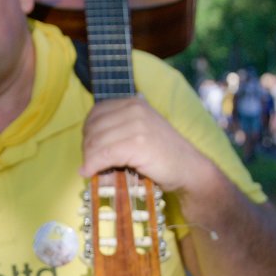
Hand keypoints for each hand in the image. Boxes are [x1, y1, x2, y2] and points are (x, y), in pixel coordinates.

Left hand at [80, 96, 211, 193]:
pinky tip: (91, 173)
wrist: (189, 169)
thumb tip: (87, 145)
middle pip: (93, 128)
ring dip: (89, 160)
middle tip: (90, 164)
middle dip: (87, 148)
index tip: (89, 149)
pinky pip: (104, 154)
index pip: (96, 113)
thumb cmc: (163, 156)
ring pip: (96, 142)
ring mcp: (137, 125)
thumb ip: (117, 131)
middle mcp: (134, 109)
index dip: (87, 133)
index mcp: (133, 103)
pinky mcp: (137, 144)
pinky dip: (93, 166)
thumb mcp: (139, 133)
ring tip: (91, 170)